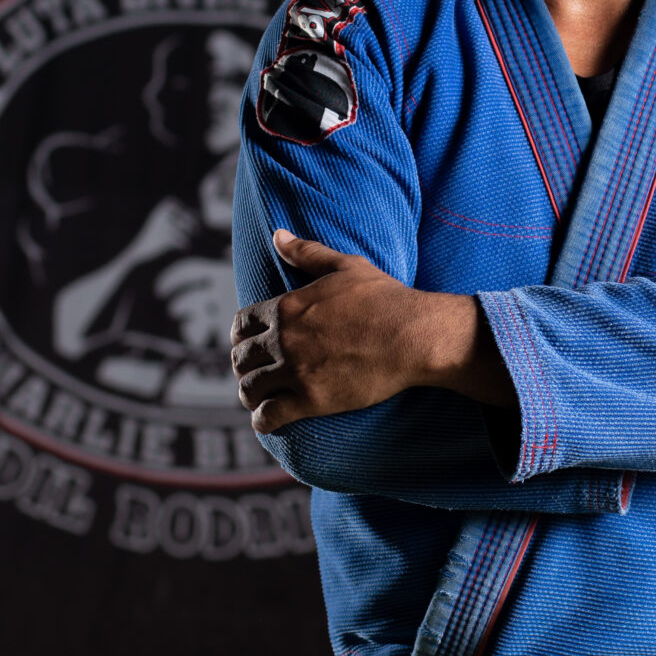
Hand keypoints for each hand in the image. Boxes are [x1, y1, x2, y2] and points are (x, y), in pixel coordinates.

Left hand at [231, 231, 513, 432]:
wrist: (414, 336)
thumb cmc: (386, 299)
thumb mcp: (346, 266)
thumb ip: (307, 252)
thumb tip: (278, 235)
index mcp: (287, 307)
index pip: (242, 324)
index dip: (241, 336)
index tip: (247, 344)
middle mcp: (284, 339)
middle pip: (241, 358)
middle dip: (243, 366)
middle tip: (251, 373)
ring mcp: (296, 370)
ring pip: (251, 388)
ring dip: (249, 394)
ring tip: (256, 399)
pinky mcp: (312, 399)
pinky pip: (270, 415)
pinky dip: (262, 420)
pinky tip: (265, 420)